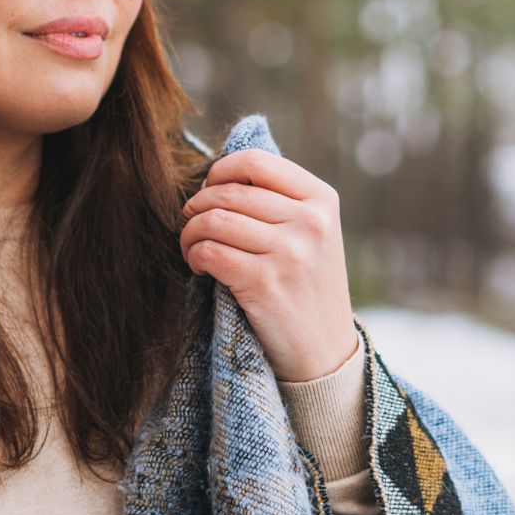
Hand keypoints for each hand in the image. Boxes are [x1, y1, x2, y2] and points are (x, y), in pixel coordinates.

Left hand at [179, 149, 356, 381]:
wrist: (324, 353)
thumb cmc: (307, 288)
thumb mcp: (313, 235)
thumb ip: (278, 201)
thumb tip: (218, 176)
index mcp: (322, 199)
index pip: (256, 161)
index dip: (219, 171)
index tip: (208, 190)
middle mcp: (310, 221)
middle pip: (228, 191)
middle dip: (196, 206)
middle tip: (189, 223)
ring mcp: (289, 252)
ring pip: (214, 220)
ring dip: (189, 233)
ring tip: (191, 248)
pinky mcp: (265, 282)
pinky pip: (209, 251)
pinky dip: (193, 256)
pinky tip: (199, 267)